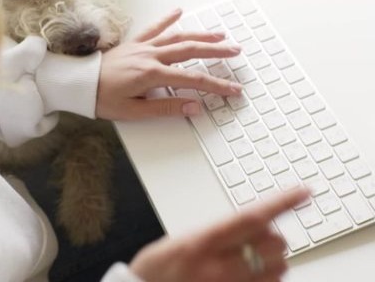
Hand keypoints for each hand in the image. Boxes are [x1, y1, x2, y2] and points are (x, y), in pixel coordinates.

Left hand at [96, 9, 242, 119]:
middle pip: (191, 51)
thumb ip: (165, 109)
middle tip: (236, 51)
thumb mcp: (134, 111)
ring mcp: (143, 47)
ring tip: (219, 35)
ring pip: (178, 36)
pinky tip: (178, 11)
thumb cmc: (103, 99)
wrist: (79, 84)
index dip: (217, 85)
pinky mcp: (135, 43)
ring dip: (200, 35)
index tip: (233, 90)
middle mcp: (151, 56)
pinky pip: (154, 28)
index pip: (194, 79)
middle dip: (216, 51)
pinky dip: (167, 19)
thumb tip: (193, 107)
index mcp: (152, 74)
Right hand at [130, 189, 309, 281]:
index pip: (252, 216)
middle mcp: (218, 267)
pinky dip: (269, 279)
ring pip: (278, 270)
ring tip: (252, 259)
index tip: (303, 192)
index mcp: (203, 240)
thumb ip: (220, 231)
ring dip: (274, 260)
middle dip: (275, 237)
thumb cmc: (160, 266)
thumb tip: (255, 223)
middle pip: (273, 244)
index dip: (282, 202)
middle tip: (261, 237)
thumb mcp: (186, 238)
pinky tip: (252, 276)